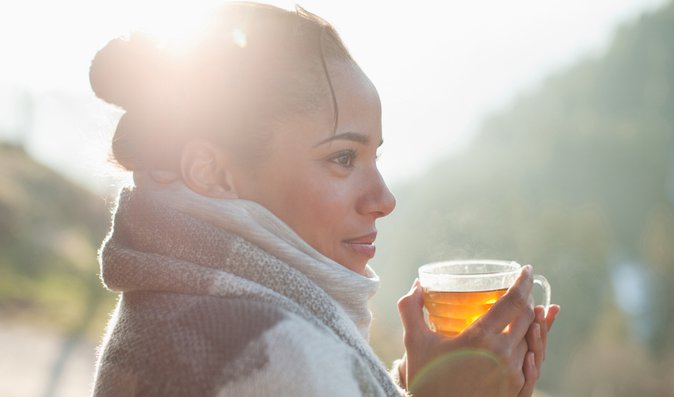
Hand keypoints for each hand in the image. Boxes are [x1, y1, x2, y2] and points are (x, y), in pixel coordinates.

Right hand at [397, 266, 555, 396]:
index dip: (524, 282)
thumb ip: (411, 310)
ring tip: (527, 311)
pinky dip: (532, 344)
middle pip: (528, 317)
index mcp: (480, 338)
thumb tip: (416, 286)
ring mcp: (513, 374)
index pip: (513, 301)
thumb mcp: (415, 342)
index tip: (527, 270)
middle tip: (522, 289)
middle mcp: (503, 354)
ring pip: (532, 339)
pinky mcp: (516, 389)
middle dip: (529, 299)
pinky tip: (527, 339)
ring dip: (532, 322)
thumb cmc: (425, 379)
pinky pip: (532, 360)